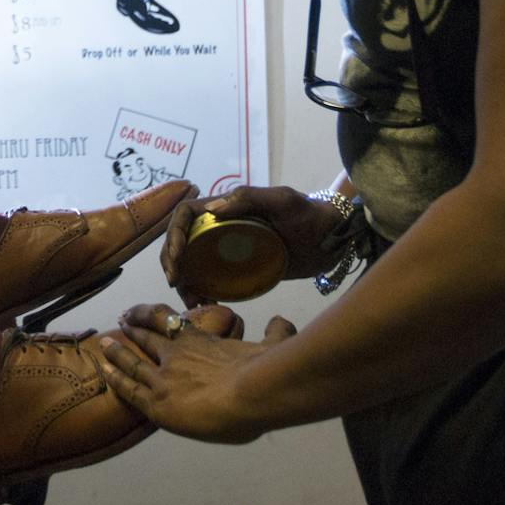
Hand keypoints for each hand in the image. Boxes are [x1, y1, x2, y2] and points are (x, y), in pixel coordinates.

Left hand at [98, 302, 295, 443]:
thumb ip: (276, 334)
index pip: (170, 322)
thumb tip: (283, 322)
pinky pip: (130, 389)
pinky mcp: (158, 404)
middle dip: (133, 328)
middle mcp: (178, 354)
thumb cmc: (265, 371)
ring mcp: (165, 378)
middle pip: (148, 336)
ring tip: (104, 344)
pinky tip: (103, 373)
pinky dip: (115, 379)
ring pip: (133, 360)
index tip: (139, 312)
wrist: (253, 393)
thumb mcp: (274, 345)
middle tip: (122, 321)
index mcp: (202, 341)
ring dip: (118, 351)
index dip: (150, 315)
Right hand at [161, 184, 348, 301]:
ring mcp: (229, 249)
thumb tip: (211, 210)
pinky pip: (211, 280)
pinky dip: (202, 292)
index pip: (185, 215)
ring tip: (191, 302)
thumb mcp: (282, 200)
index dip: (173, 234)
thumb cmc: (309, 215)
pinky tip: (206, 306)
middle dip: (171, 261)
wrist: (333, 241)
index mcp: (226, 206)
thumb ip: (249, 197)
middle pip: (182, 240)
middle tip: (176, 283)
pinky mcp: (239, 270)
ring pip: (192, 263)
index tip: (177, 258)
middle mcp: (222, 226)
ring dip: (184, 280)